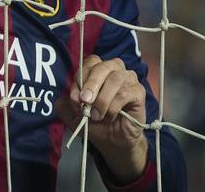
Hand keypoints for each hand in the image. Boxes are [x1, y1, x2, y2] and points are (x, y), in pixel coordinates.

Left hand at [60, 55, 148, 183]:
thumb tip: (65, 97)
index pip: (88, 64)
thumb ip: (65, 104)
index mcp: (98, 69)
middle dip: (91, 84)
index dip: (80, 78)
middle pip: (102, 67)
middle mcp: (114, 69)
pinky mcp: (138, 92)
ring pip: (115, 79)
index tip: (75, 98)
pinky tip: (109, 117)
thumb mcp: (73, 115)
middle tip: (85, 101)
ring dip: (102, 99)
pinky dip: (113, 107)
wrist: (113, 140)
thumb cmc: (95, 121)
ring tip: (96, 115)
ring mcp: (128, 79)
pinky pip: (125, 93)